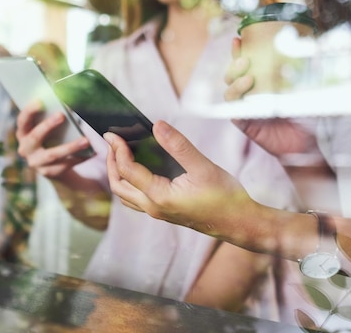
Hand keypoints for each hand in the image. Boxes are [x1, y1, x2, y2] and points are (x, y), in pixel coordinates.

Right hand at [16, 99, 91, 179]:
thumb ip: (51, 117)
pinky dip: (79, 158)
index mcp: (23, 133)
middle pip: (35, 137)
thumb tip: (66, 106)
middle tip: (62, 115)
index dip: (29, 111)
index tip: (40, 101)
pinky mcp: (48, 173)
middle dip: (48, 125)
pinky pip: (65, 165)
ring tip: (86, 140)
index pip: (22, 121)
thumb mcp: (46, 128)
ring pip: (53, 155)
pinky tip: (91, 152)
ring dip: (70, 147)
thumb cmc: (50, 138)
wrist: (49, 165)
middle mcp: (25, 149)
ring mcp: (36, 163)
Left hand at [104, 120, 257, 231]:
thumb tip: (157, 126)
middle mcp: (154, 207)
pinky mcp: (164, 212)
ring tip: (120, 154)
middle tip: (112, 142)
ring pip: (126, 196)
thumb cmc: (225, 198)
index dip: (117, 149)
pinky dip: (130, 183)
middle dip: (110, 163)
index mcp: (160, 196)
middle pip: (118, 186)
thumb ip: (179, 146)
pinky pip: (137, 199)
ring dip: (118, 175)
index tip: (113, 134)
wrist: (239, 224)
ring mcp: (158, 212)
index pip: (127, 170)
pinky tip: (140, 168)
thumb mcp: (203, 167)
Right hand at [224, 37, 319, 158]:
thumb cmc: (307, 118)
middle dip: (234, 65)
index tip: (238, 39)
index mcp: (262, 84)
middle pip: (232, 76)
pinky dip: (236, 101)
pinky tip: (246, 96)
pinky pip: (233, 110)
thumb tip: (312, 53)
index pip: (246, 65)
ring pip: (229, 92)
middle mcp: (250, 95)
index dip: (239, 51)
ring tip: (248, 77)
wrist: (307, 144)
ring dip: (235, 82)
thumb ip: (306, 75)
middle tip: (245, 59)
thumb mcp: (308, 90)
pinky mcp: (244, 123)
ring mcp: (245, 109)